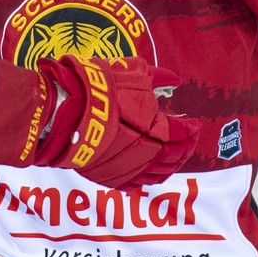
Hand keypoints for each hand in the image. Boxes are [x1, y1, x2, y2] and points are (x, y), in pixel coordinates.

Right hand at [32, 56, 198, 189]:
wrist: (64, 111)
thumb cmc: (99, 89)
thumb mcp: (133, 73)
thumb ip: (158, 78)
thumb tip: (175, 80)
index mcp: (156, 129)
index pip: (181, 133)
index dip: (190, 128)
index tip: (193, 123)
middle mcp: (147, 154)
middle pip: (174, 157)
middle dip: (184, 149)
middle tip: (187, 141)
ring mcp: (128, 168)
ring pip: (157, 174)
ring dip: (169, 165)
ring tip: (173, 157)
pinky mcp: (109, 177)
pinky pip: (135, 183)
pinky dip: (147, 177)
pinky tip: (148, 170)